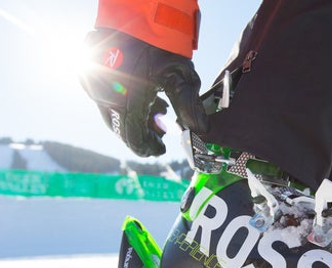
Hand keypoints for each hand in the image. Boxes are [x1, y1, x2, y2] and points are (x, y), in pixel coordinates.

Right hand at [80, 29, 207, 156]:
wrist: (135, 10)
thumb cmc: (158, 42)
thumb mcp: (180, 76)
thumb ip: (189, 107)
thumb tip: (201, 130)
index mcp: (125, 102)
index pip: (134, 138)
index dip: (148, 148)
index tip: (160, 149)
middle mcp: (105, 97)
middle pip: (122, 128)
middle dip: (143, 133)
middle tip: (161, 134)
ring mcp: (94, 84)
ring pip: (114, 113)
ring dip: (136, 117)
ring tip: (159, 112)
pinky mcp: (89, 72)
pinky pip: (107, 97)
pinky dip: (125, 103)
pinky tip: (145, 96)